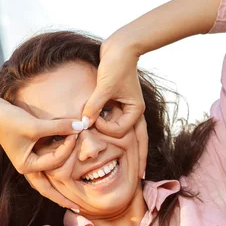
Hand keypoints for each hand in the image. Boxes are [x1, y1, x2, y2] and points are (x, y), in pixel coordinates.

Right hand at [0, 98, 81, 208]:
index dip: (68, 147)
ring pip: (45, 183)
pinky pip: (44, 171)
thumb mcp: (35, 125)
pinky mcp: (29, 156)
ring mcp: (28, 164)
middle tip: (78, 209)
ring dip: (57, 192)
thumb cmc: (10, 121)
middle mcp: (28, 169)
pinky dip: (53, 176)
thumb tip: (80, 126)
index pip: (55, 160)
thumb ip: (59, 127)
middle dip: (63, 199)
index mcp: (27, 166)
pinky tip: (62, 181)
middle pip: (47, 190)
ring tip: (70, 202)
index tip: (76, 132)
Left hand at [81, 41, 147, 178]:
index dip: (105, 128)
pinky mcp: (119, 102)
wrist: (121, 46)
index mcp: (135, 110)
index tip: (93, 119)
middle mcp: (133, 111)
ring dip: (123, 145)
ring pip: (125, 133)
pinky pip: (116, 122)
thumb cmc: (115, 65)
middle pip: (136, 141)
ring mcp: (127, 108)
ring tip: (132, 165)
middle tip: (141, 179)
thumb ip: (94, 107)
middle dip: (139, 159)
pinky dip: (111, 129)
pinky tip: (108, 140)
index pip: (121, 130)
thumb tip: (83, 125)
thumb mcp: (104, 88)